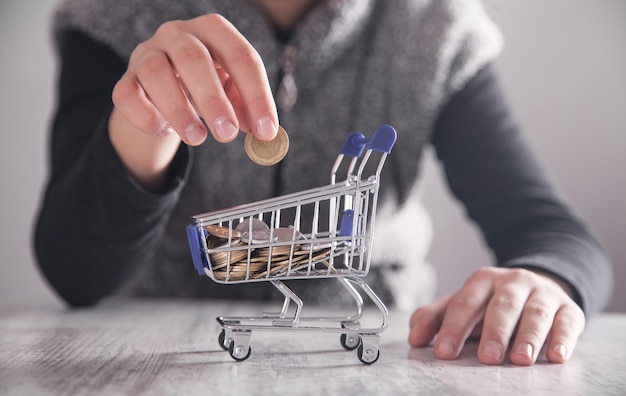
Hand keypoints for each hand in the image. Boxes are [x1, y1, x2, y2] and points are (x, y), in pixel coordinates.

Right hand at [112, 13, 277, 145]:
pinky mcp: (126, 78)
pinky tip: (164, 131)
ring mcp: (147, 53)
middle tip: (227, 134)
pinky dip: (145, 116)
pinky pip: (126, 94)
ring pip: (156, 73)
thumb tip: (263, 133)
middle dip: (213, 100)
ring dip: (178, 109)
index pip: (240, 56)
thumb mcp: (232, 91)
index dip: (256, 95)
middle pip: (193, 58)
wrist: (163, 88)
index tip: (266, 131)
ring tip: (198, 138)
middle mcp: (177, 34)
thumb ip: (246, 108)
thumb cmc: (207, 86)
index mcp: (213, 31)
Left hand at [408, 266, 584, 365]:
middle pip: (502, 306)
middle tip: (486, 358)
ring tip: (521, 359)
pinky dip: (562, 339)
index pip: (465, 303)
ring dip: (529, 337)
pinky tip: (556, 356)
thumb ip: (435, 318)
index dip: (454, 328)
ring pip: (535, 314)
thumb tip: (413, 337)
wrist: (537, 287)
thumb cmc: (492, 303)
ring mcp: (543, 294)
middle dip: (494, 332)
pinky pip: (568, 322)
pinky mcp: (569, 309)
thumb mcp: (464, 304)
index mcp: (483, 281)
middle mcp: (513, 282)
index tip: (445, 352)